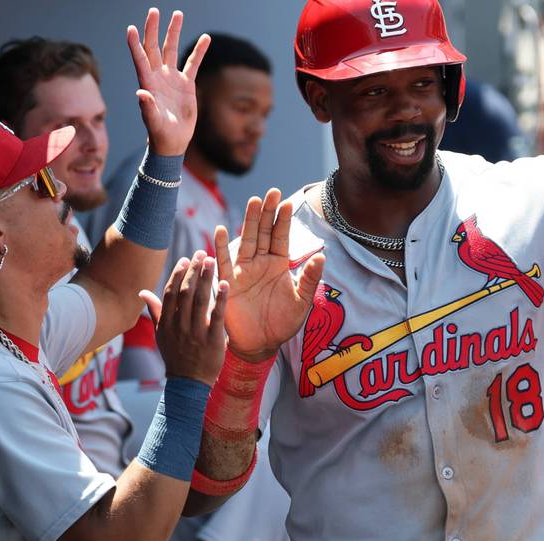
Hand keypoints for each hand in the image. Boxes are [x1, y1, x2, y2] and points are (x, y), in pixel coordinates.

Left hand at [126, 9, 209, 155]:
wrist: (172, 141)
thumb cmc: (160, 133)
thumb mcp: (153, 122)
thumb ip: (147, 108)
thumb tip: (141, 94)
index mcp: (148, 83)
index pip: (140, 59)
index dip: (135, 44)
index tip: (131, 28)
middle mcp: (158, 76)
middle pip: (154, 47)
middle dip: (154, 29)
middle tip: (154, 11)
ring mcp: (172, 78)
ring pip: (172, 50)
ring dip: (173, 32)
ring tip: (178, 14)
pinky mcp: (186, 84)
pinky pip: (193, 63)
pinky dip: (199, 51)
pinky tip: (206, 38)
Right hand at [141, 252, 228, 385]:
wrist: (188, 383)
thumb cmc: (175, 356)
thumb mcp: (161, 335)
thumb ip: (155, 311)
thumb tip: (141, 292)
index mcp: (166, 323)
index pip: (171, 293)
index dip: (178, 274)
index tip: (186, 259)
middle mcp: (179, 326)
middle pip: (186, 292)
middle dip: (194, 270)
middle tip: (202, 253)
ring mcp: (195, 333)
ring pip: (200, 300)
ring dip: (206, 278)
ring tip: (212, 261)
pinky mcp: (212, 340)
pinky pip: (216, 316)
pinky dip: (221, 299)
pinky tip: (226, 284)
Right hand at [215, 189, 325, 361]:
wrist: (260, 344)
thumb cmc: (282, 324)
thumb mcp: (301, 302)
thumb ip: (309, 279)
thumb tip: (322, 256)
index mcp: (278, 265)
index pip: (281, 237)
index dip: (283, 220)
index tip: (287, 202)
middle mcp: (260, 263)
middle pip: (263, 232)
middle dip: (266, 212)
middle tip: (270, 192)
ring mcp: (243, 270)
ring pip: (246, 240)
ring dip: (249, 222)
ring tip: (253, 202)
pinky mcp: (228, 282)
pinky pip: (223, 262)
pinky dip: (220, 247)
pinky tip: (221, 230)